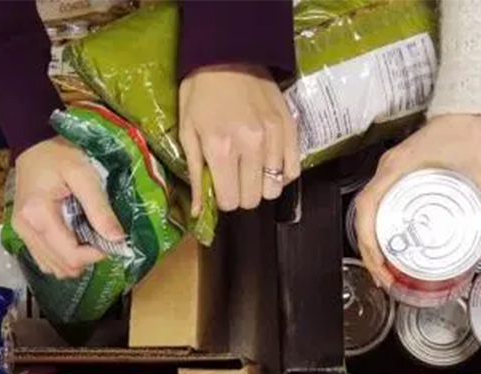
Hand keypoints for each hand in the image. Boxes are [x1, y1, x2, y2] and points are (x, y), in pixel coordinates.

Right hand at [12, 137, 125, 278]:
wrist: (33, 145)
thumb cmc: (59, 155)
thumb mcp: (84, 175)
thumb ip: (100, 208)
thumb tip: (118, 239)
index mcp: (38, 215)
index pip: (71, 255)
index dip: (96, 255)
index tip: (110, 240)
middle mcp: (25, 229)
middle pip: (62, 267)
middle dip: (87, 259)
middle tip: (100, 238)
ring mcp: (21, 234)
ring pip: (53, 268)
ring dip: (75, 261)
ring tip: (87, 238)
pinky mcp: (22, 234)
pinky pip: (45, 260)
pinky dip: (62, 258)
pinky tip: (73, 241)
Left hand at [178, 64, 299, 214]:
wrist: (229, 54)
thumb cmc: (201, 92)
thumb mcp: (187, 132)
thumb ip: (195, 173)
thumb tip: (198, 212)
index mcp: (221, 149)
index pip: (230, 201)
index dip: (223, 199)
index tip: (220, 187)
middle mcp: (251, 147)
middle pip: (252, 199)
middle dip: (241, 194)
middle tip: (234, 177)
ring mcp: (274, 138)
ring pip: (274, 188)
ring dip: (261, 185)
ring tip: (251, 169)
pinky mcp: (290, 129)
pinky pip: (293, 170)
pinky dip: (281, 173)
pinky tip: (269, 163)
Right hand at [354, 114, 480, 288]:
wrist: (473, 105)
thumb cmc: (472, 129)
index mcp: (399, 168)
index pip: (368, 206)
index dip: (367, 239)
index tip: (380, 264)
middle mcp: (388, 170)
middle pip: (364, 216)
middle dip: (369, 252)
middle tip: (385, 278)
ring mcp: (392, 172)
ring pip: (369, 213)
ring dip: (372, 243)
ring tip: (386, 270)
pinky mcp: (400, 174)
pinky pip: (381, 205)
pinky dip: (381, 230)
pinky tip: (394, 246)